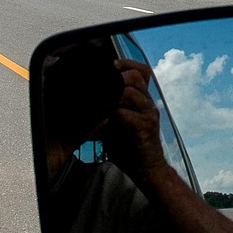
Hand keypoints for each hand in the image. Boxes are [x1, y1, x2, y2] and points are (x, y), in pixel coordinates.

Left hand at [101, 58, 170, 185]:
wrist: (146, 169)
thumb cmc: (128, 145)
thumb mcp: (115, 122)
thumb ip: (105, 108)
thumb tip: (83, 98)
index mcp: (142, 99)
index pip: (141, 71)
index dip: (126, 63)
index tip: (108, 65)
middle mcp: (147, 103)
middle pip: (136, 76)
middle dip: (116, 75)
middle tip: (97, 81)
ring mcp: (148, 115)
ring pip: (132, 91)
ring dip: (112, 93)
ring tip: (97, 98)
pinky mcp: (145, 129)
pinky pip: (127, 114)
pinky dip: (112, 113)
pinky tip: (102, 117)